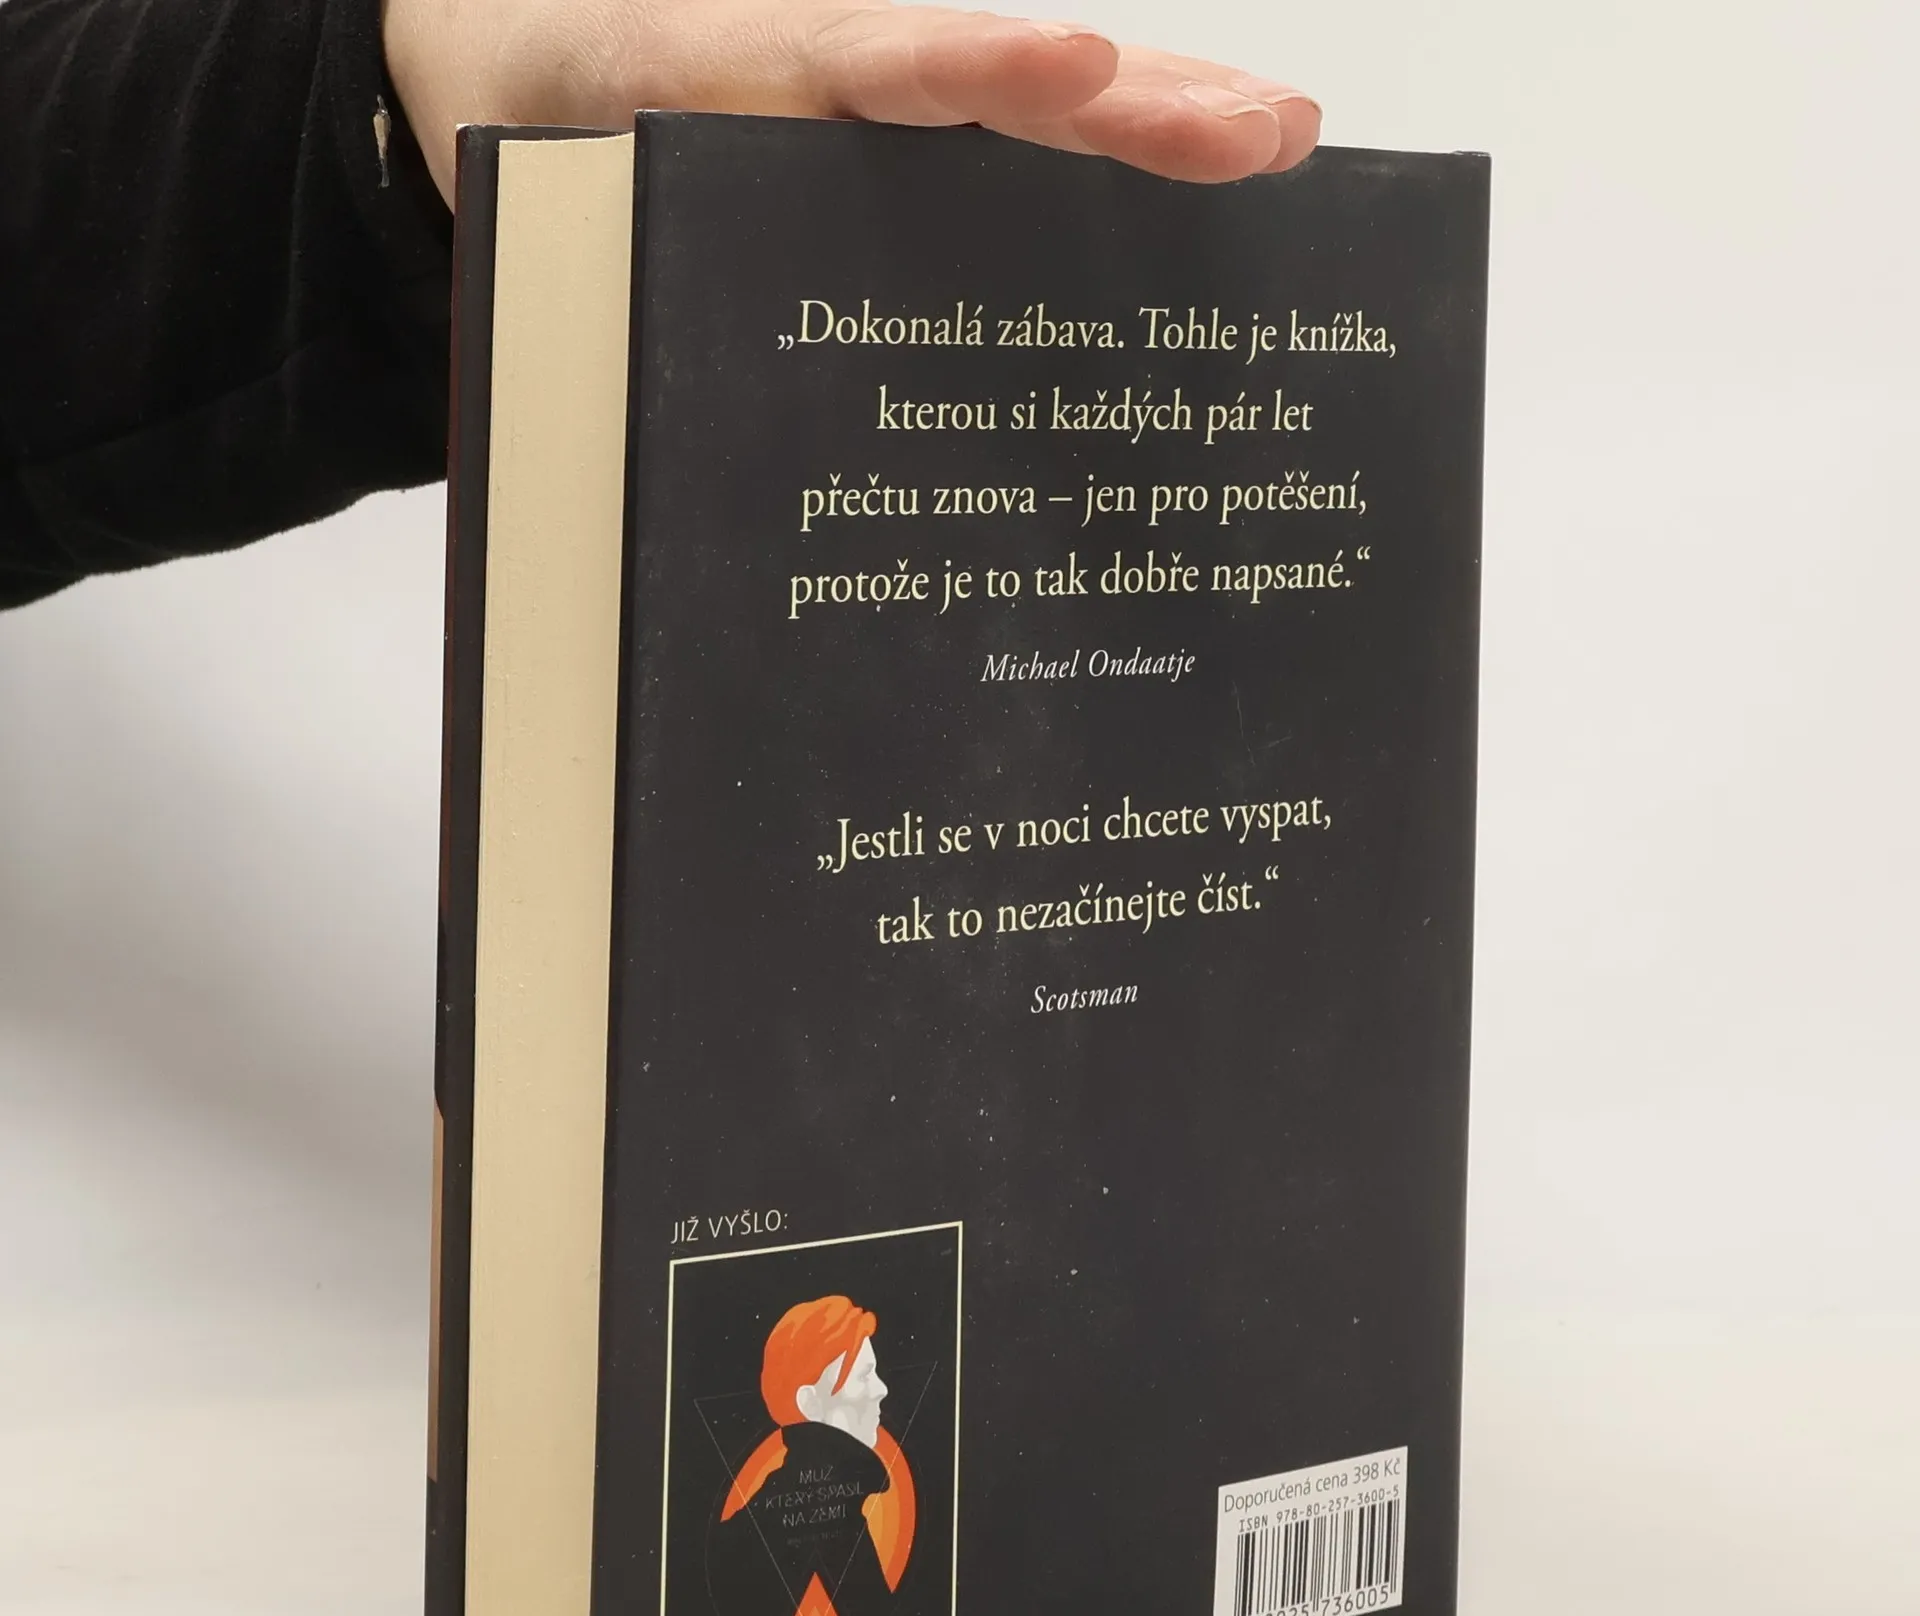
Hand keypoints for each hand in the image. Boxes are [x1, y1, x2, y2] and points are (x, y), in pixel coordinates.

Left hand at [382, 0, 1321, 204]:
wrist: (493, 71)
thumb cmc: (536, 165)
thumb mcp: (553, 220)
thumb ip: (597, 297)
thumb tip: (618, 449)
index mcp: (740, 85)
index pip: (876, 69)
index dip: (979, 72)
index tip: (1075, 70)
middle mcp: (838, 84)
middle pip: (1005, 80)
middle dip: (1139, 106)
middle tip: (1266, 134)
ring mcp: (882, 106)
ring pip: (1035, 101)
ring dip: (1160, 114)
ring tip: (1280, 138)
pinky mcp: (889, 127)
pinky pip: (1003, 134)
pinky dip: (1108, 143)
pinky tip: (1200, 169)